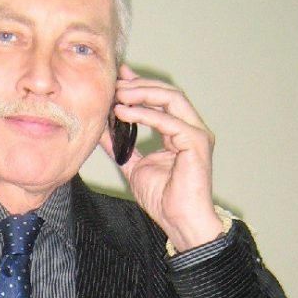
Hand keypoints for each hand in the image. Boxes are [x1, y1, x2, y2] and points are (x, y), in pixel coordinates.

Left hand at [100, 65, 221, 251]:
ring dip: (142, 93)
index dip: (140, 84)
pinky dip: (145, 114)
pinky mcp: (197, 143)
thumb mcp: (133, 165)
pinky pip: (169, 121)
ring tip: (118, 94)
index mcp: (180, 132)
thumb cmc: (164, 199)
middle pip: (168, 93)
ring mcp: (197, 134)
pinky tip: (123, 112)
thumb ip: (121, 146)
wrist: (180, 221)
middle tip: (115, 82)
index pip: (161, 99)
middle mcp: (191, 129)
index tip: (118, 76)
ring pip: (172, 99)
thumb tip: (101, 129)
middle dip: (140, 84)